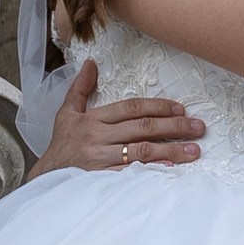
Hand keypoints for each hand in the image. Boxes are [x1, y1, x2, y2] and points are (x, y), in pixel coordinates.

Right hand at [30, 56, 205, 172]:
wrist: (45, 180)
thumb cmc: (61, 147)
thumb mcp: (66, 114)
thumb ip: (80, 89)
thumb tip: (91, 64)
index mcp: (93, 120)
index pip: (130, 108)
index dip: (157, 106)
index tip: (180, 108)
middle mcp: (98, 138)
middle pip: (142, 128)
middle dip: (173, 127)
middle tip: (198, 127)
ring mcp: (101, 160)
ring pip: (141, 151)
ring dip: (171, 150)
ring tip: (194, 150)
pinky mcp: (102, 180)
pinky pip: (130, 175)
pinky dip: (150, 172)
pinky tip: (170, 172)